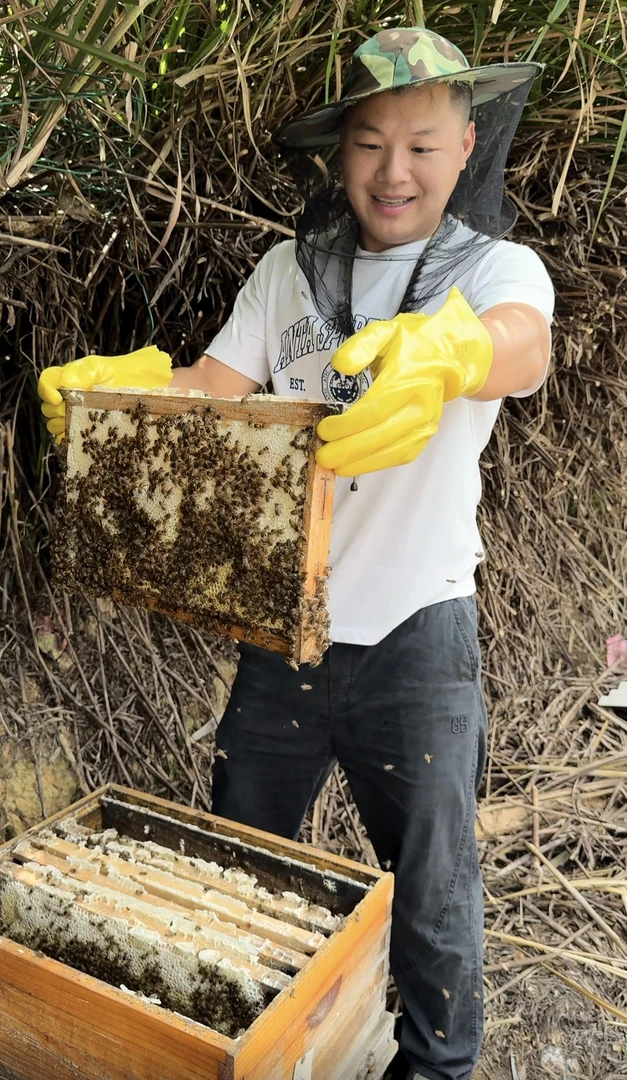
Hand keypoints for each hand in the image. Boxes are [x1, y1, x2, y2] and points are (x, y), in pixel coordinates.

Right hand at [38, 346, 171, 441]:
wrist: (159, 391)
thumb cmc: (137, 375)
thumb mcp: (110, 367)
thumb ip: (85, 372)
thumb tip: (65, 383)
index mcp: (76, 377)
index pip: (49, 381)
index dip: (46, 390)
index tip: (58, 398)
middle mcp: (76, 396)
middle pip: (49, 406)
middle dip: (56, 410)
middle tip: (72, 412)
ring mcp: (82, 414)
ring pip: (57, 424)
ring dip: (64, 426)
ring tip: (81, 425)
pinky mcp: (92, 431)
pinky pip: (71, 439)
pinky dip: (72, 441)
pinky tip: (85, 440)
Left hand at [315, 287, 492, 476]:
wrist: (448, 356)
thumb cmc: (410, 344)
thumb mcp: (384, 332)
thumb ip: (361, 346)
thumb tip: (340, 365)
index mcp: (408, 378)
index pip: (374, 409)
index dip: (347, 424)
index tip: (323, 430)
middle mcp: (421, 404)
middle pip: (382, 435)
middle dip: (349, 450)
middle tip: (323, 457)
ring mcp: (427, 423)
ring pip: (392, 451)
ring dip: (362, 463)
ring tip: (336, 467)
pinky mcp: (426, 436)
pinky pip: (401, 456)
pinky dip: (378, 464)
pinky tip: (357, 465)